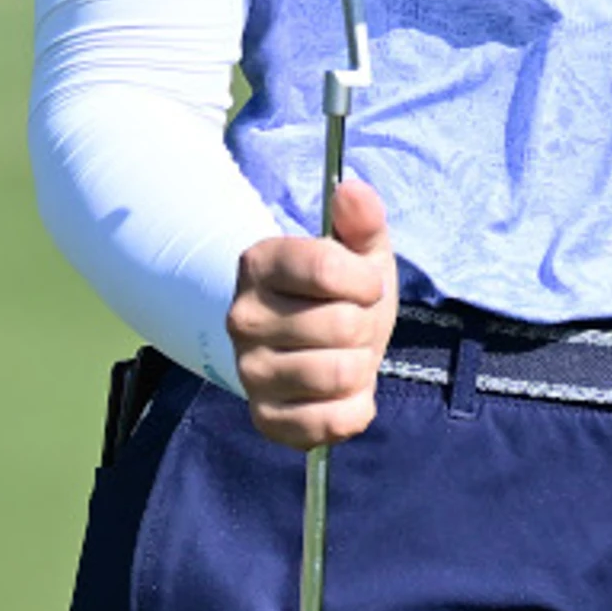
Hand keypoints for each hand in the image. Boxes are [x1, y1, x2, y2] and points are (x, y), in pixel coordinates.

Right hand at [227, 175, 398, 448]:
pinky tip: (343, 393)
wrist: (324, 346)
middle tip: (353, 325)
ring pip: (339, 373)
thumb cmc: (343, 293)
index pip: (325, 267)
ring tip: (346, 356)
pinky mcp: (265, 418)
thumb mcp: (360, 250)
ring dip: (361, 367)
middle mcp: (243, 317)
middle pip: (341, 324)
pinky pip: (332, 421)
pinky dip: (354, 410)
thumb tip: (351, 189)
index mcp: (259, 264)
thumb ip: (362, 219)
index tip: (368, 286)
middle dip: (366, 326)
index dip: (365, 280)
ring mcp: (249, 371)